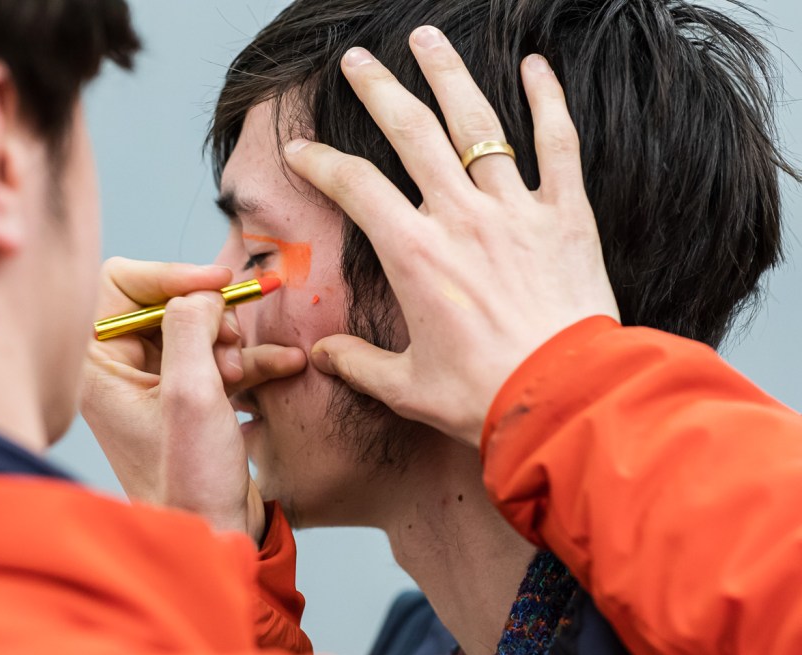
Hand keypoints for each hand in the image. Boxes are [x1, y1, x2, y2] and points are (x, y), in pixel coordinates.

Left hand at [81, 257, 305, 541]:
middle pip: (166, 302)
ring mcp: (155, 385)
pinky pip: (218, 358)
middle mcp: (120, 370)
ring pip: (198, 328)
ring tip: (245, 371)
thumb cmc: (190, 478)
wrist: (215, 534)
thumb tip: (202, 291)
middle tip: (230, 343)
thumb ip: (190, 326)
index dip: (171, 275)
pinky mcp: (188, 400)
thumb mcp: (191, 393)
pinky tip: (285, 364)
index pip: (120, 283)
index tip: (218, 282)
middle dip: (209, 316)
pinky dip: (250, 358)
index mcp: (98, 365)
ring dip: (232, 340)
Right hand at [284, 26, 618, 445]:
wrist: (567, 401)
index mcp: (415, 255)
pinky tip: (533, 66)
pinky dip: (547, 100)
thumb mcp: (408, 387)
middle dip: (379, 89)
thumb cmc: (485, 396)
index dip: (320, 163)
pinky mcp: (565, 216)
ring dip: (448, 75)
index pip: (355, 187)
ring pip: (477, 124)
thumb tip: (321, 356)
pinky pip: (557, 143)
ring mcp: (515, 210)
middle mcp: (461, 218)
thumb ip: (358, 364)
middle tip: (357, 60)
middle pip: (411, 132)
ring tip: (425, 39)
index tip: (302, 150)